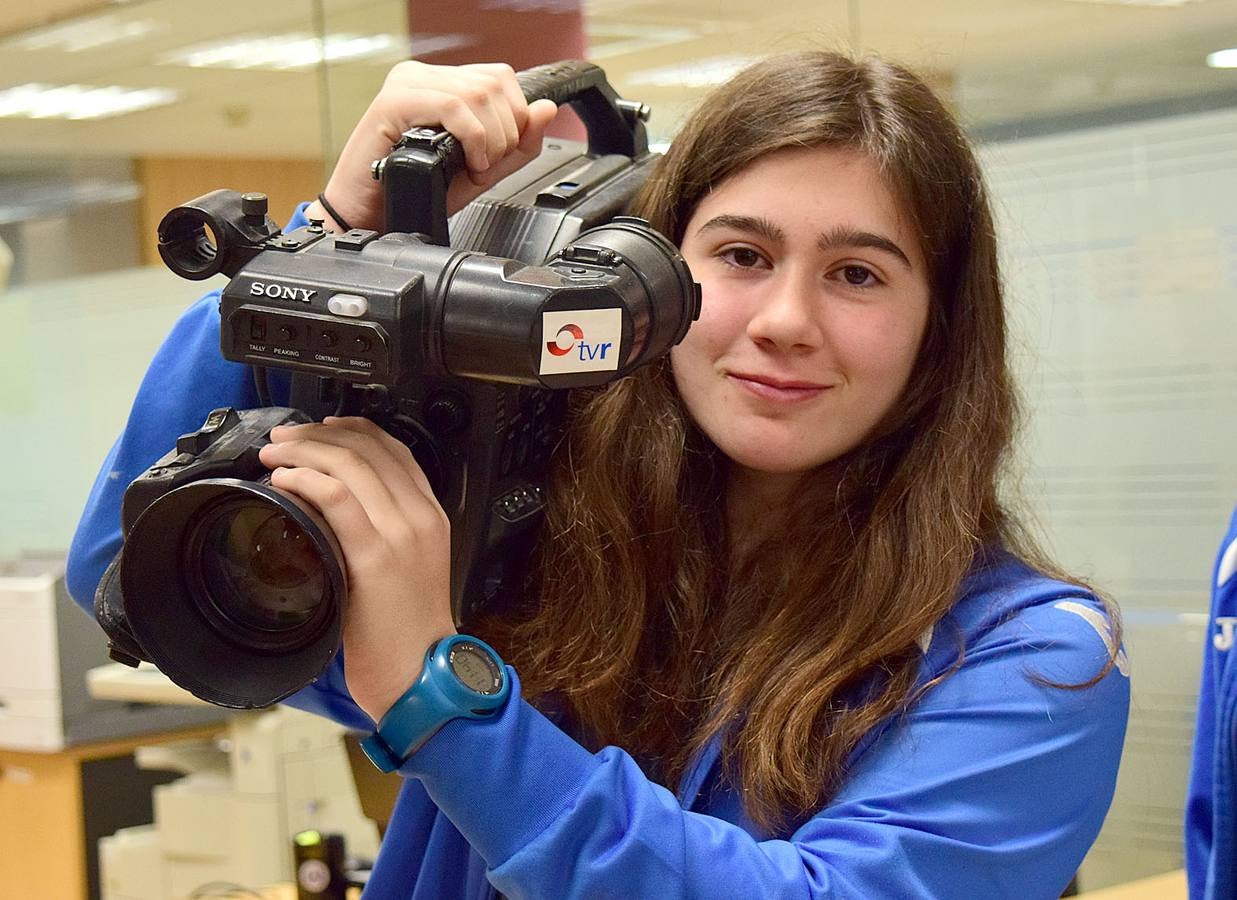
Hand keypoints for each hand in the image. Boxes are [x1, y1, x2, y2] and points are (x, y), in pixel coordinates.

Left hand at [257, 416, 456, 722]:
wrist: (420, 672)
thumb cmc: (407, 630)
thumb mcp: (406, 567)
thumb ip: (383, 533)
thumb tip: (333, 509)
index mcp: (431, 515)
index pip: (396, 450)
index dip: (355, 429)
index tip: (324, 427)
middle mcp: (420, 516)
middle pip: (370, 448)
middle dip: (319, 434)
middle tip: (284, 438)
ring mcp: (401, 534)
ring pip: (350, 465)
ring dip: (304, 451)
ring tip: (274, 455)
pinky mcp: (375, 555)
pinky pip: (337, 498)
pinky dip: (305, 480)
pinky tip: (284, 480)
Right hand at [310, 61, 558, 232]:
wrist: (374, 217)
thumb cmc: (418, 192)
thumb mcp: (482, 170)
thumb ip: (518, 143)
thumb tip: (546, 109)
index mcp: (443, 83)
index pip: (500, 78)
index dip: (515, 118)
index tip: (499, 155)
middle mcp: (424, 76)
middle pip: (494, 85)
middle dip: (504, 135)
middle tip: (483, 168)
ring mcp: (407, 85)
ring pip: (477, 94)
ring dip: (489, 141)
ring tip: (472, 168)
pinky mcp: (393, 102)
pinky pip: (451, 106)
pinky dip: (472, 138)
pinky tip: (466, 162)